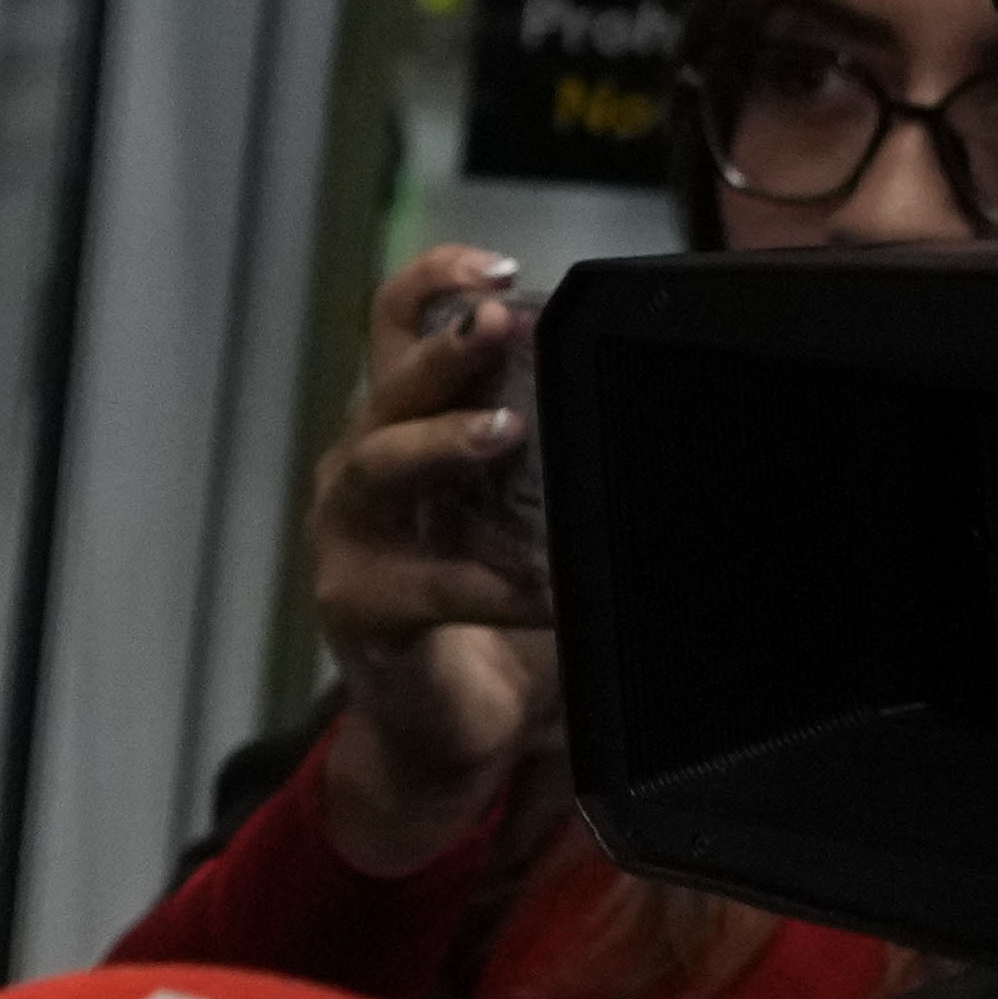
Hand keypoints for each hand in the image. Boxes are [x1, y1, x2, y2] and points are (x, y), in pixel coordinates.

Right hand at [303, 246, 554, 871]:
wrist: (450, 727)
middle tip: (499, 323)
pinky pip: (420, 588)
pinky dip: (484, 585)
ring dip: (440, 443)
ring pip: (375, 467)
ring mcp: (351, 540)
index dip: (437, 284)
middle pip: (388, 386)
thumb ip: (558, 445)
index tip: (498, 270)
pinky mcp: (359, 610)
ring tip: (506, 433)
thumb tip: (647, 384)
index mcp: (407, 426)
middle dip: (446, 350)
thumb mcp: (530, 508)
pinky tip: (539, 588)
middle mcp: (365, 469)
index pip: (400, 329)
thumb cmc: (494, 606)